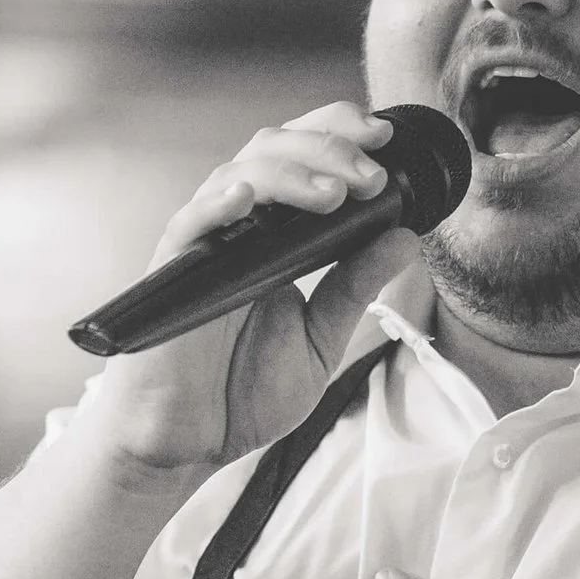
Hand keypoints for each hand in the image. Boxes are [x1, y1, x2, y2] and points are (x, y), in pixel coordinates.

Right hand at [73, 103, 429, 480]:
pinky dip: (218, 204)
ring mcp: (205, 246)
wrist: (186, 445)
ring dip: (292, 172)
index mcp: (274, 234)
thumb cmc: (240, 394)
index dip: (338, 133)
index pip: (303, 156)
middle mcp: (238, 228)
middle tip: (372, 174)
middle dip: (328, 147)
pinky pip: (189, 224)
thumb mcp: (320, 340)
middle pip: (274, 148)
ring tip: (336, 193)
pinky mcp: (173, 274)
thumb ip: (355, 288)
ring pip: (238, 173)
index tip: (384, 139)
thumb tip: (406, 237)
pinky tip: (248, 199)